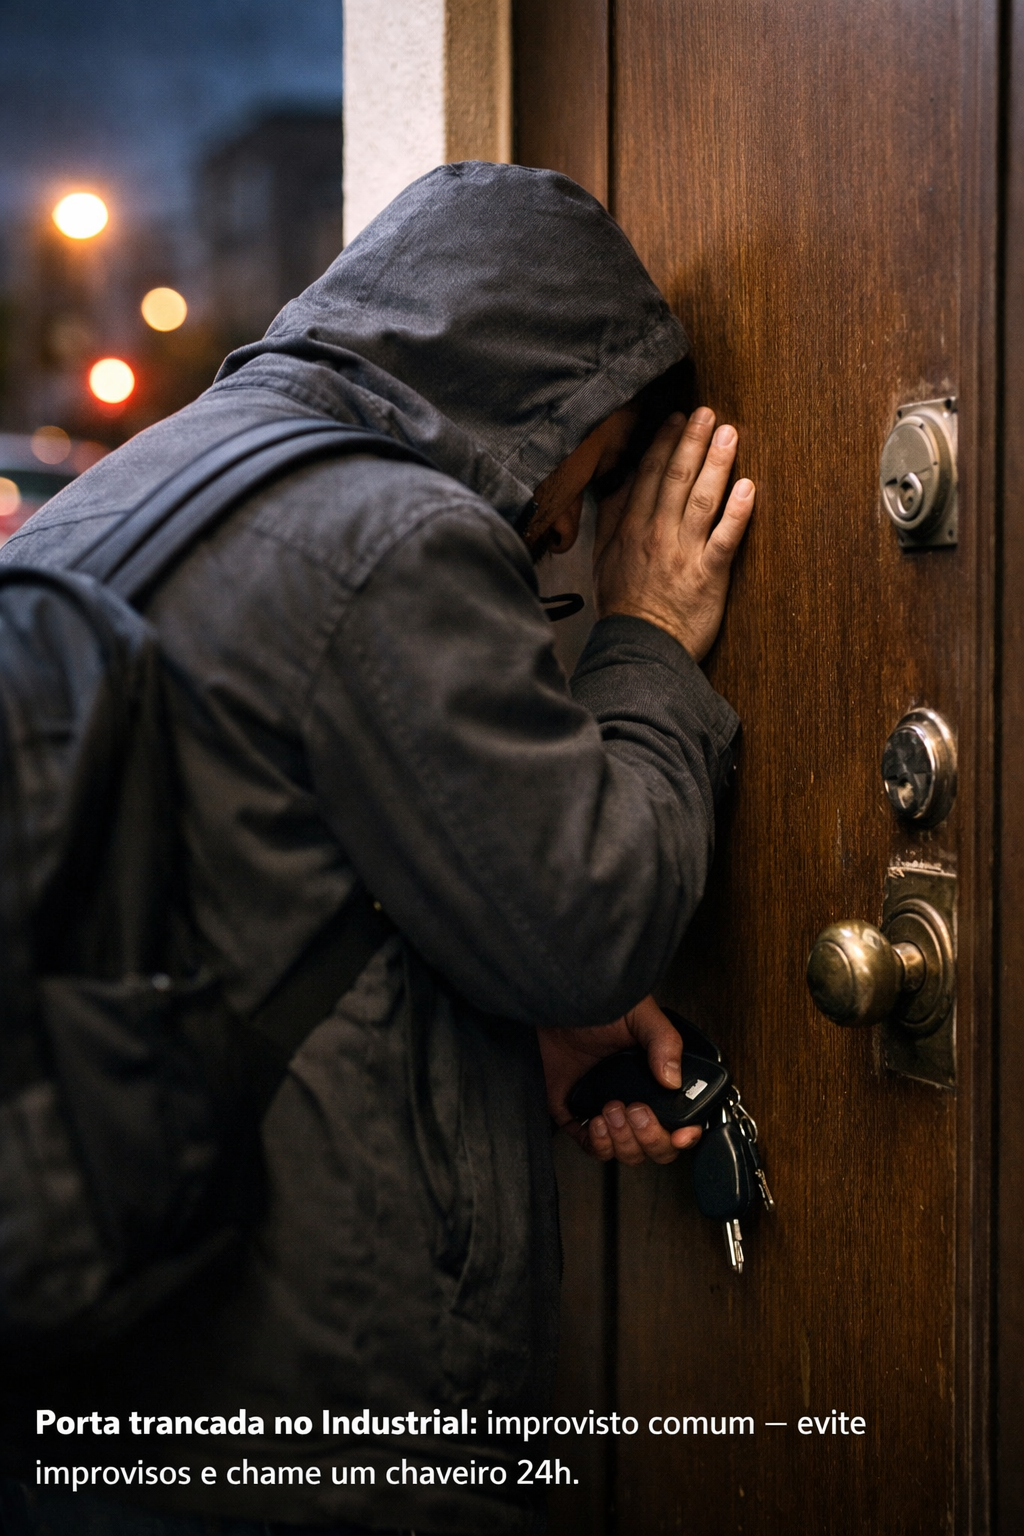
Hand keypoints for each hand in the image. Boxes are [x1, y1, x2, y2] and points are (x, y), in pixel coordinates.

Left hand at [537, 995, 701, 1164]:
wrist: (553, 1006)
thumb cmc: (594, 1005)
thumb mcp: (638, 1014)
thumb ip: (663, 1041)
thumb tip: (673, 1078)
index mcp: (657, 1077)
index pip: (682, 1120)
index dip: (686, 1133)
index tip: (682, 1133)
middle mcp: (635, 1097)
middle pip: (657, 1146)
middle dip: (650, 1137)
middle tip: (636, 1110)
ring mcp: (607, 1108)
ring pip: (628, 1152)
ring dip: (623, 1139)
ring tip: (611, 1108)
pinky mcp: (577, 1114)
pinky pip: (593, 1147)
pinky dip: (598, 1144)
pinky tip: (596, 1122)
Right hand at [593, 408, 753, 660]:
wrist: (639, 648)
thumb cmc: (624, 607)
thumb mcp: (603, 560)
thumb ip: (611, 519)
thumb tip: (618, 485)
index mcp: (632, 530)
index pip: (648, 477)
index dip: (664, 444)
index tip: (677, 420)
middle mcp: (657, 535)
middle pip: (676, 479)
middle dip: (693, 442)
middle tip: (708, 414)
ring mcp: (684, 554)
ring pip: (701, 500)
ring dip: (717, 464)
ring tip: (730, 436)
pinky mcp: (708, 576)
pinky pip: (725, 539)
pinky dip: (738, 513)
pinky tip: (749, 488)